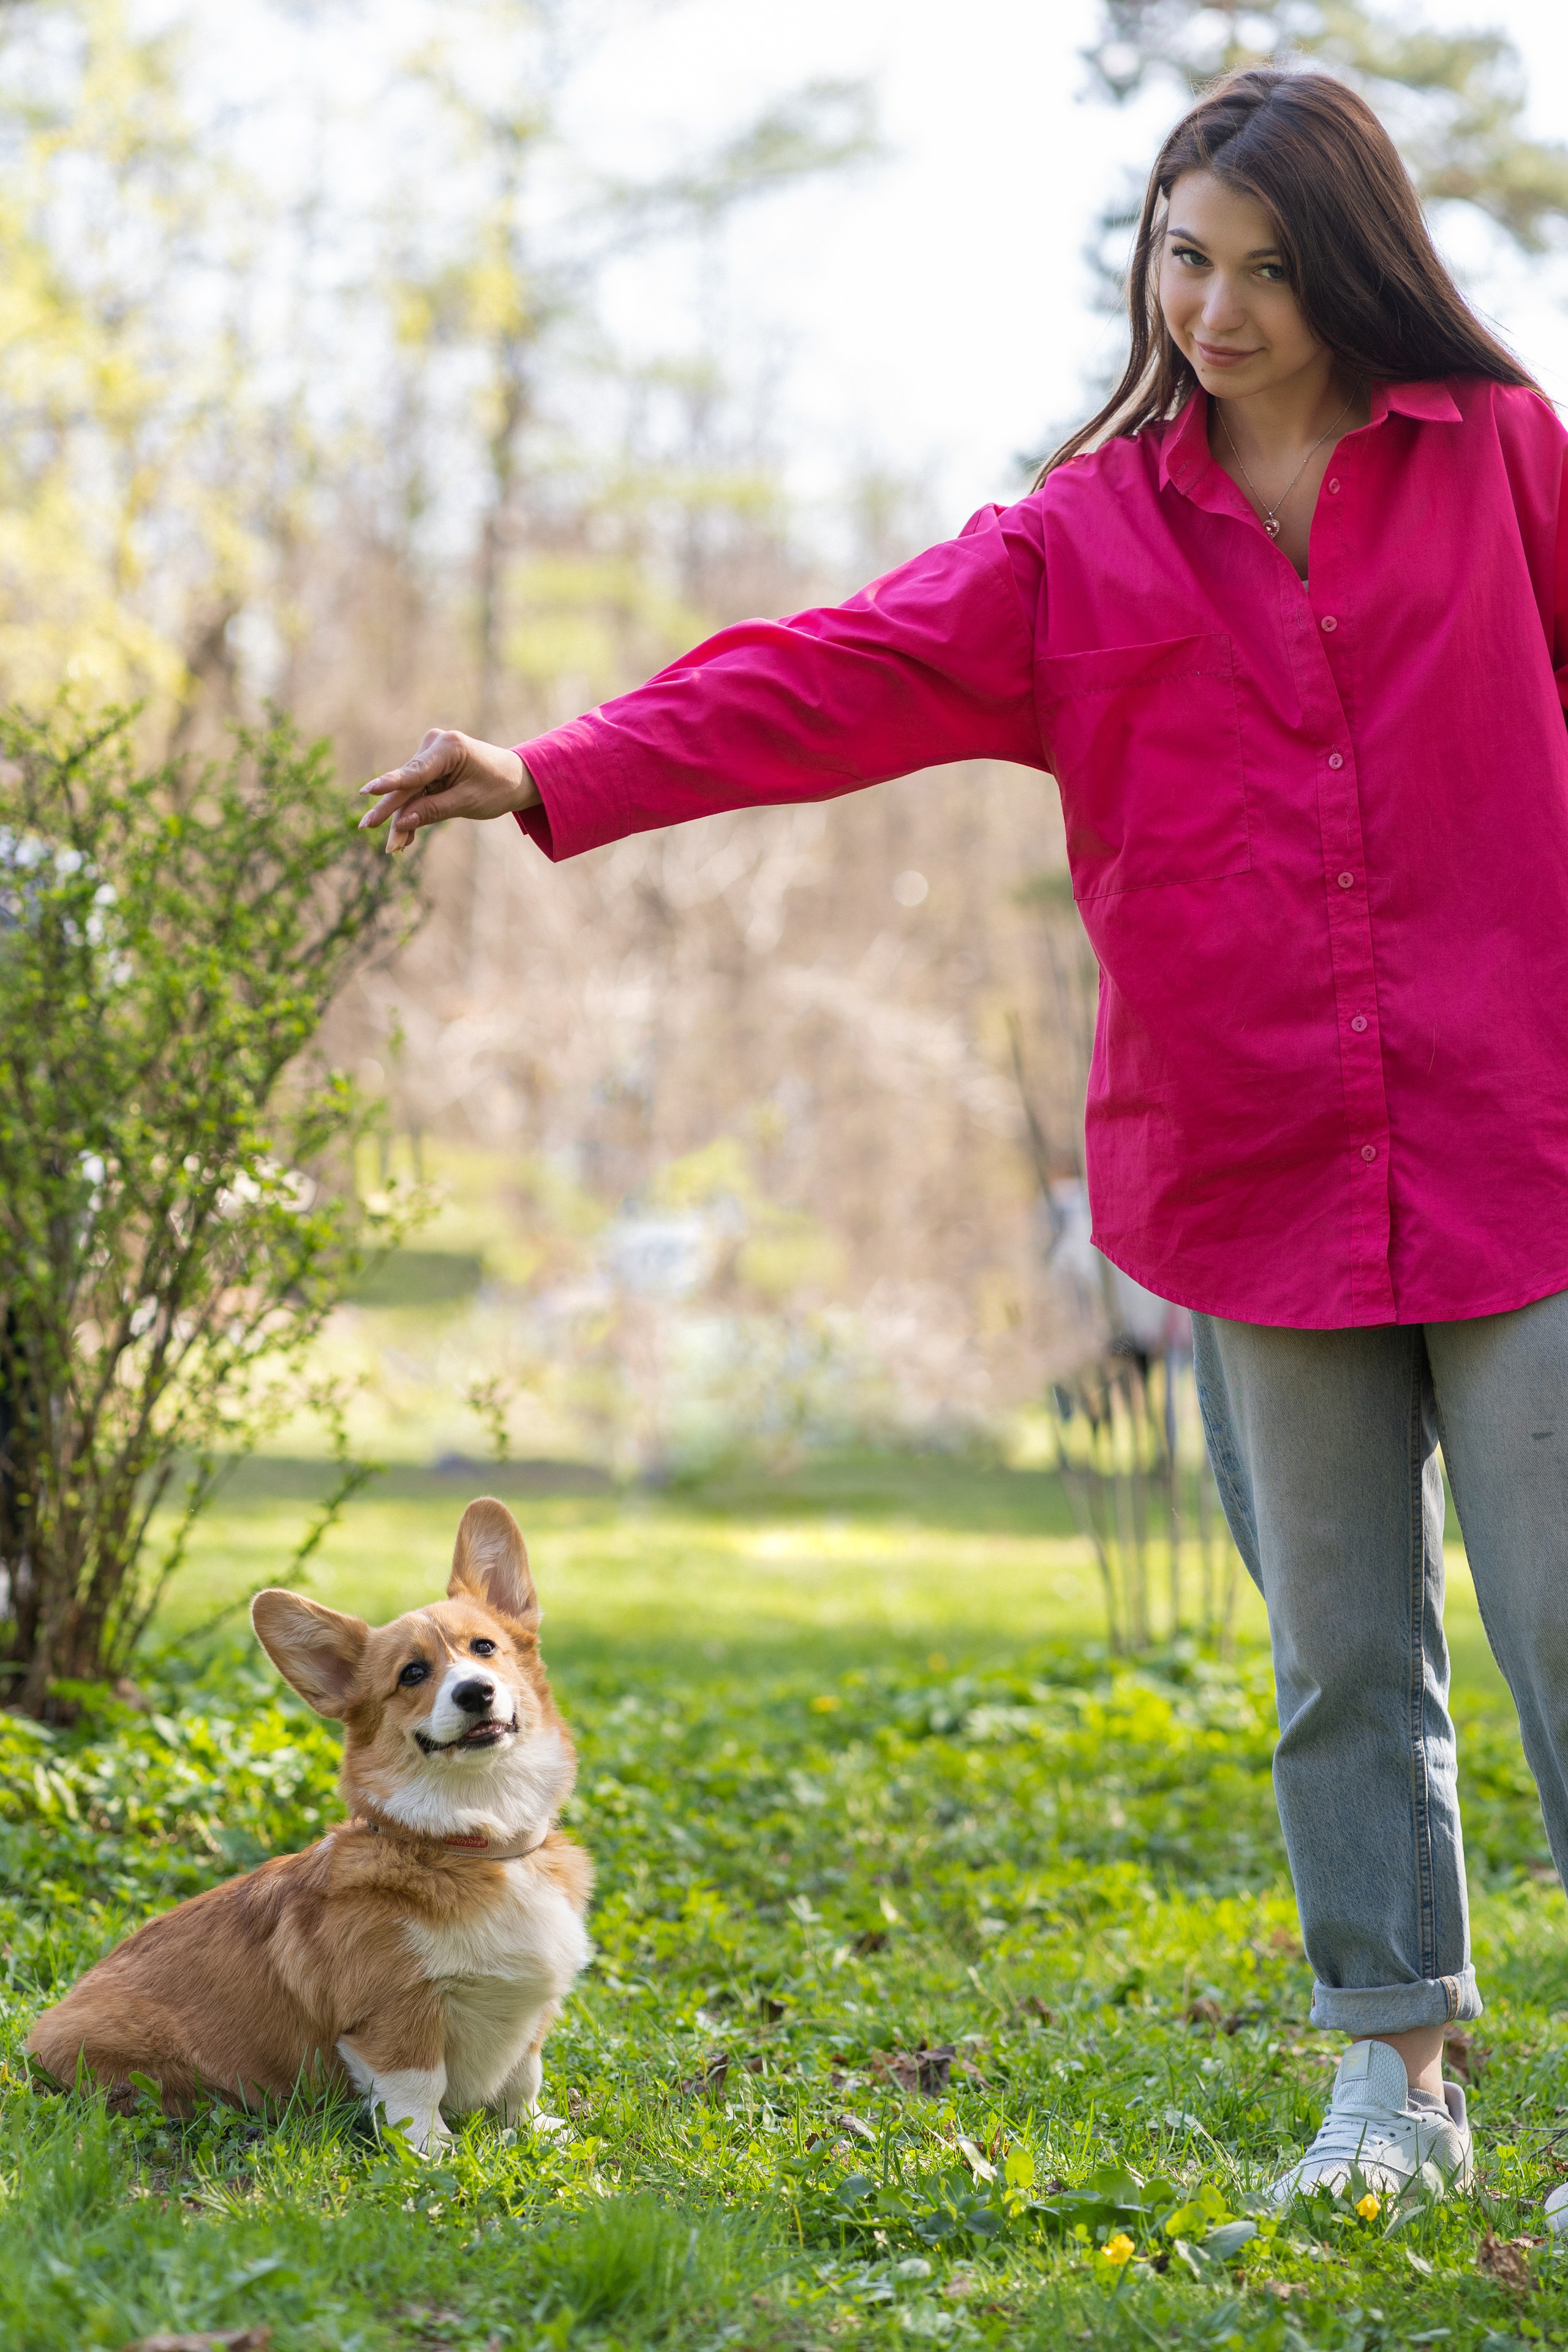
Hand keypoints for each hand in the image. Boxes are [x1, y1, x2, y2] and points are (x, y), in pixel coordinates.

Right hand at [357, 729, 540, 853]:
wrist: (515, 777)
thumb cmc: (498, 787)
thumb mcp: (468, 802)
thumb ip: (434, 809)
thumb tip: (401, 821)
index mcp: (449, 748)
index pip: (414, 772)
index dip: (389, 785)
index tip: (367, 791)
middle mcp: (435, 745)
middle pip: (407, 784)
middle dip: (392, 811)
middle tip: (365, 827)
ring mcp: (430, 754)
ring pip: (408, 791)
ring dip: (402, 818)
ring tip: (394, 847)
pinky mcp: (429, 766)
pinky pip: (415, 791)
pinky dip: (412, 812)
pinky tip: (405, 837)